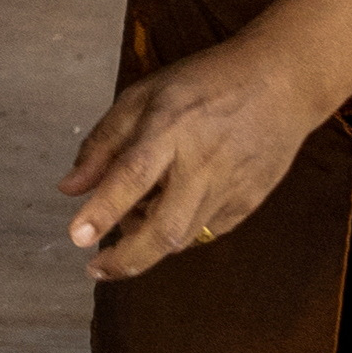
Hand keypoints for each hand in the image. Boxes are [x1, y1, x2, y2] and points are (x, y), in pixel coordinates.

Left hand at [58, 37, 324, 281]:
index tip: (77, 237)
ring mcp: (231, 188)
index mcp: (169, 129)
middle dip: (127, 259)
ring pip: (183, 238)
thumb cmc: (204, 83)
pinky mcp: (250, 202)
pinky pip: (206, 231)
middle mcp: (201, 165)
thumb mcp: (143, 96)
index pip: (131, 176)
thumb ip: (103, 142)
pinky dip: (179, 231)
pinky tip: (170, 208)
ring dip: (149, 243)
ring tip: (132, 220)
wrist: (283, 83)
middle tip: (96, 269)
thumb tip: (69, 188)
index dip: (103, 210)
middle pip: (164, 229)